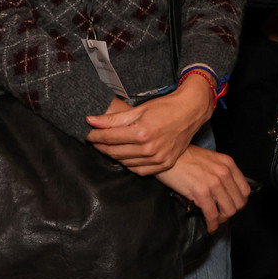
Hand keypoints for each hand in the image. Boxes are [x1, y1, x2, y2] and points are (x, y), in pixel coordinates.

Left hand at [84, 77, 212, 174]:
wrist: (189, 112)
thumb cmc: (164, 108)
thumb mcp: (138, 110)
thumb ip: (113, 119)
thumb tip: (91, 120)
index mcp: (141, 132)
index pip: (109, 138)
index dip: (95, 136)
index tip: (87, 134)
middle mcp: (149, 148)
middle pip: (115, 152)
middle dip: (101, 146)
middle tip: (94, 141)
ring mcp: (158, 159)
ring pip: (126, 163)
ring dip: (113, 156)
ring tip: (107, 147)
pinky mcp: (164, 164)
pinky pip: (140, 171)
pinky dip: (129, 165)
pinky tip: (124, 157)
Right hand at [153, 144, 249, 232]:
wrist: (167, 156)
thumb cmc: (184, 158)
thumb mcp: (209, 160)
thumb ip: (220, 172)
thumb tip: (225, 192)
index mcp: (228, 164)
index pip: (245, 190)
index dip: (239, 202)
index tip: (231, 206)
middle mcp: (224, 172)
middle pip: (239, 203)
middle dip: (230, 212)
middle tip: (221, 215)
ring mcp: (214, 183)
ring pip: (228, 211)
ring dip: (222, 219)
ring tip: (214, 220)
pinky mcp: (202, 192)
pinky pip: (213, 215)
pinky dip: (212, 224)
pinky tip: (209, 227)